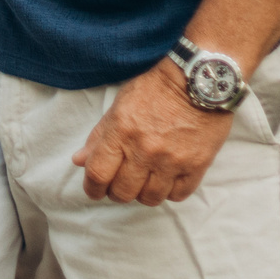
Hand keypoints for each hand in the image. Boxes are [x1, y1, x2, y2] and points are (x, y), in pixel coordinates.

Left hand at [71, 62, 234, 203]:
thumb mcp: (120, 105)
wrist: (199, 80)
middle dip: (116, 192)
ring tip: (145, 182)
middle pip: (122, 192)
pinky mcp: (197, 166)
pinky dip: (169, 192)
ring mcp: (172, 160)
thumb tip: (79, 160)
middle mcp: (145, 150)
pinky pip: (178, 195)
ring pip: (150, 198)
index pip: (98, 174)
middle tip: (120, 184)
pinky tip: (167, 179)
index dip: (92, 188)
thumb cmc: (156, 89)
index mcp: (121, 131)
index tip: (95, 190)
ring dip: (143, 194)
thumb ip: (99, 136)